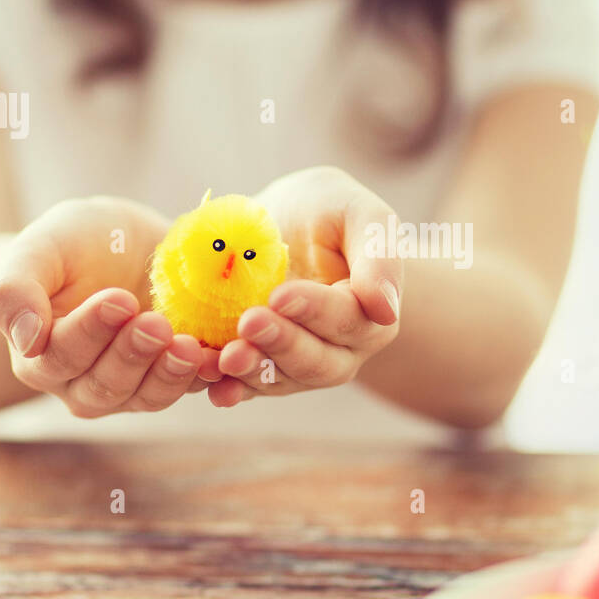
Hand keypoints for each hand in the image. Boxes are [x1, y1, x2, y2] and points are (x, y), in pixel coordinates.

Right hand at [0, 196, 222, 416]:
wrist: (127, 242)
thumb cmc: (76, 242)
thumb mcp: (40, 248)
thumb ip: (15, 290)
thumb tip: (24, 342)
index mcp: (41, 354)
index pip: (61, 354)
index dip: (91, 332)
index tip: (119, 300)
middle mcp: (82, 382)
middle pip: (105, 384)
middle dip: (133, 355)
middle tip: (157, 324)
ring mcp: (131, 387)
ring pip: (147, 396)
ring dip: (170, 375)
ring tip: (192, 346)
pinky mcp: (173, 379)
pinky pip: (191, 389)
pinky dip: (208, 379)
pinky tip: (222, 359)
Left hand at [205, 167, 403, 405]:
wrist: (280, 224)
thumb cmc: (326, 211)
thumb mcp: (357, 213)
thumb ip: (379, 253)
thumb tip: (387, 311)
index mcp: (371, 313)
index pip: (347, 318)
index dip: (314, 310)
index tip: (280, 295)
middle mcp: (341, 350)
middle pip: (317, 361)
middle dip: (281, 344)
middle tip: (248, 322)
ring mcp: (300, 365)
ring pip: (282, 380)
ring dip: (253, 372)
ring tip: (224, 358)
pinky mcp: (262, 370)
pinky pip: (248, 386)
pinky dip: (229, 388)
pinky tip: (211, 386)